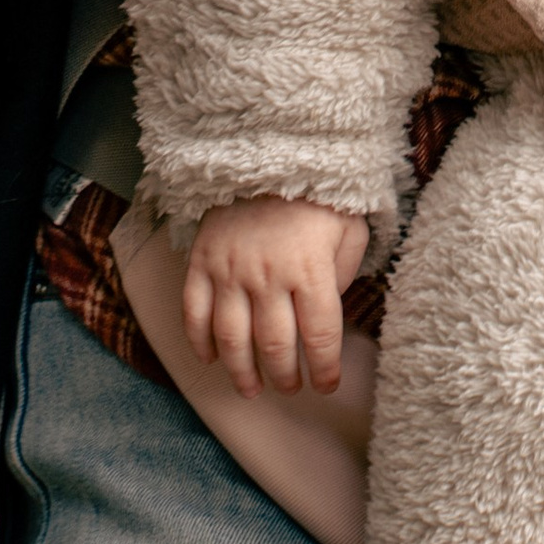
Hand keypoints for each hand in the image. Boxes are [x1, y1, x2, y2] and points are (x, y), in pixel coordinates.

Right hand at [182, 196, 371, 397]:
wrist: (268, 153)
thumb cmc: (316, 197)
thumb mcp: (350, 229)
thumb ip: (345, 274)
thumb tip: (329, 313)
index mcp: (311, 270)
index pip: (320, 338)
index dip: (324, 370)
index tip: (325, 386)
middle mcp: (269, 277)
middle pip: (275, 346)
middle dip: (285, 377)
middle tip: (290, 389)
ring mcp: (230, 271)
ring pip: (232, 339)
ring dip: (242, 372)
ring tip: (252, 389)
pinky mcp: (202, 261)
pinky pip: (194, 312)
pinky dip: (199, 342)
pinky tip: (210, 359)